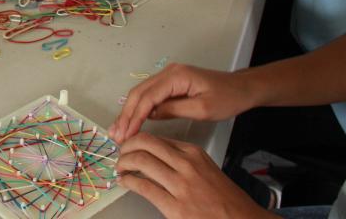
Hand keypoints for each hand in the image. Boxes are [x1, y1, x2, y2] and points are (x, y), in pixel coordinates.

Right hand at [110, 64, 256, 143]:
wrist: (242, 88)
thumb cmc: (227, 98)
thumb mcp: (202, 109)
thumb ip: (174, 110)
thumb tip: (150, 115)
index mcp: (176, 76)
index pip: (148, 97)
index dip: (134, 116)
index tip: (126, 134)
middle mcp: (168, 72)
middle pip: (139, 93)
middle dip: (125, 114)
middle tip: (115, 135)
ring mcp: (168, 76)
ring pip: (141, 93)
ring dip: (129, 112)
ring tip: (118, 131)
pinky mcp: (170, 83)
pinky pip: (150, 95)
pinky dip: (139, 109)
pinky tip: (132, 121)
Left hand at [117, 132, 271, 218]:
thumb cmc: (225, 199)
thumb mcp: (205, 168)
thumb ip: (181, 159)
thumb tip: (153, 155)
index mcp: (193, 153)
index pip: (156, 137)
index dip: (136, 139)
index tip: (128, 144)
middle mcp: (186, 164)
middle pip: (145, 143)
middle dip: (126, 145)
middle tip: (120, 153)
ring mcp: (181, 185)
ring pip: (141, 160)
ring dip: (124, 162)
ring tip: (121, 167)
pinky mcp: (175, 207)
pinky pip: (143, 186)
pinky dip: (128, 181)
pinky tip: (125, 182)